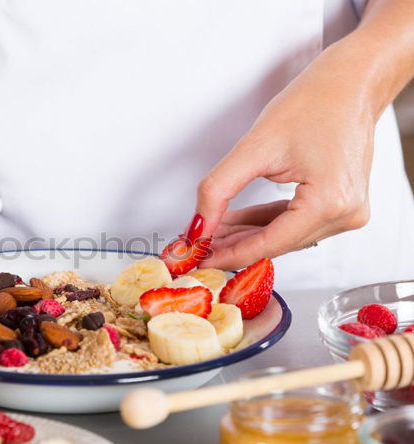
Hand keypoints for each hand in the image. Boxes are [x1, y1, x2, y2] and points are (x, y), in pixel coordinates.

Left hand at [195, 43, 375, 269]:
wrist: (350, 82)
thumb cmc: (314, 103)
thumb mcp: (254, 147)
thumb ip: (218, 190)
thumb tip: (198, 226)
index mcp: (330, 202)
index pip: (268, 244)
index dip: (228, 254)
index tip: (197, 259)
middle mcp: (345, 214)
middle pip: (275, 244)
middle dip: (232, 244)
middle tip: (195, 247)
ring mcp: (347, 212)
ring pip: (283, 237)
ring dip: (246, 234)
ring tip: (209, 232)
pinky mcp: (341, 205)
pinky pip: (295, 224)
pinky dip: (265, 223)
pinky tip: (235, 222)